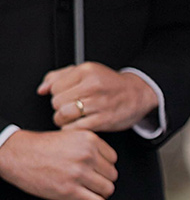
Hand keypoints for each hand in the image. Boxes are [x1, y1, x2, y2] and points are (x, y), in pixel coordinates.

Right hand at [0, 128, 116, 199]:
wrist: (17, 154)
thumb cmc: (40, 147)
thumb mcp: (70, 137)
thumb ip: (88, 146)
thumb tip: (103, 162)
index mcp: (89, 140)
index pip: (113, 159)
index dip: (106, 167)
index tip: (99, 171)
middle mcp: (87, 156)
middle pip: (111, 175)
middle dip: (104, 181)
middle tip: (94, 184)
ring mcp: (79, 174)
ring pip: (107, 189)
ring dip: (102, 194)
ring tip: (93, 194)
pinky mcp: (70, 191)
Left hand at [40, 62, 158, 131]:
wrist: (138, 94)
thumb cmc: (110, 84)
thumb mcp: (87, 72)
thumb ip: (60, 77)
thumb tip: (42, 89)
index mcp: (86, 71)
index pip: (55, 87)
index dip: (57, 94)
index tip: (66, 97)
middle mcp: (93, 86)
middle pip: (57, 102)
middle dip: (60, 107)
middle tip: (69, 108)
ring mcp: (99, 104)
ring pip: (64, 114)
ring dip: (63, 119)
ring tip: (70, 118)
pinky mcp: (104, 120)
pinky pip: (76, 127)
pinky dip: (72, 128)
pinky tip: (78, 124)